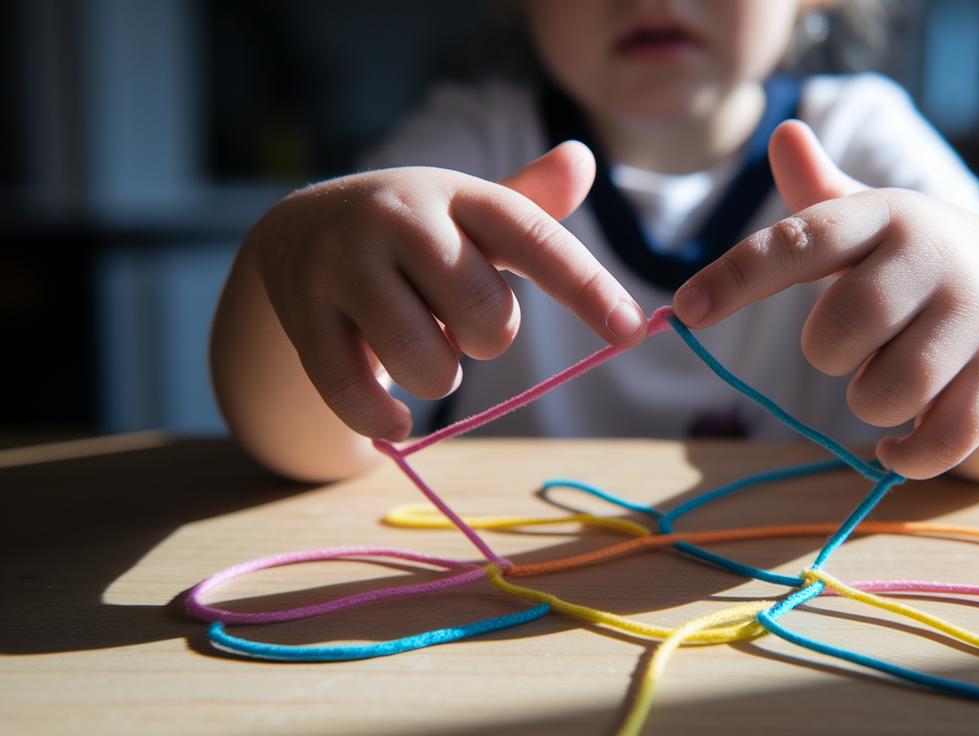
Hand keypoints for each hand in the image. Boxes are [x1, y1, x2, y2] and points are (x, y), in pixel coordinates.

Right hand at [246, 142, 646, 440]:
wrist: (298, 231)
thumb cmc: (415, 234)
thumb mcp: (469, 213)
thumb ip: (528, 202)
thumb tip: (583, 159)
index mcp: (456, 194)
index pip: (534, 238)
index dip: (586, 287)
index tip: (632, 330)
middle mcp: (399, 218)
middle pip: (487, 314)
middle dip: (490, 339)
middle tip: (460, 324)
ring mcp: (344, 264)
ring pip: (426, 362)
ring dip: (440, 379)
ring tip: (424, 351)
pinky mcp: (303, 313)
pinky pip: (353, 391)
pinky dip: (383, 421)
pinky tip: (395, 424)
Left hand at [674, 121, 978, 478]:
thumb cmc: (914, 258)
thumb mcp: (869, 220)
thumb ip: (817, 194)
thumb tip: (783, 132)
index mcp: (883, 216)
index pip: (799, 241)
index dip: (736, 277)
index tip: (683, 311)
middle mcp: (931, 257)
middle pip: (838, 332)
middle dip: (827, 354)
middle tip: (851, 343)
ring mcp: (973, 316)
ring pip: (885, 391)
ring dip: (868, 401)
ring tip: (886, 379)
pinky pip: (943, 437)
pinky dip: (908, 456)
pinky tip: (895, 449)